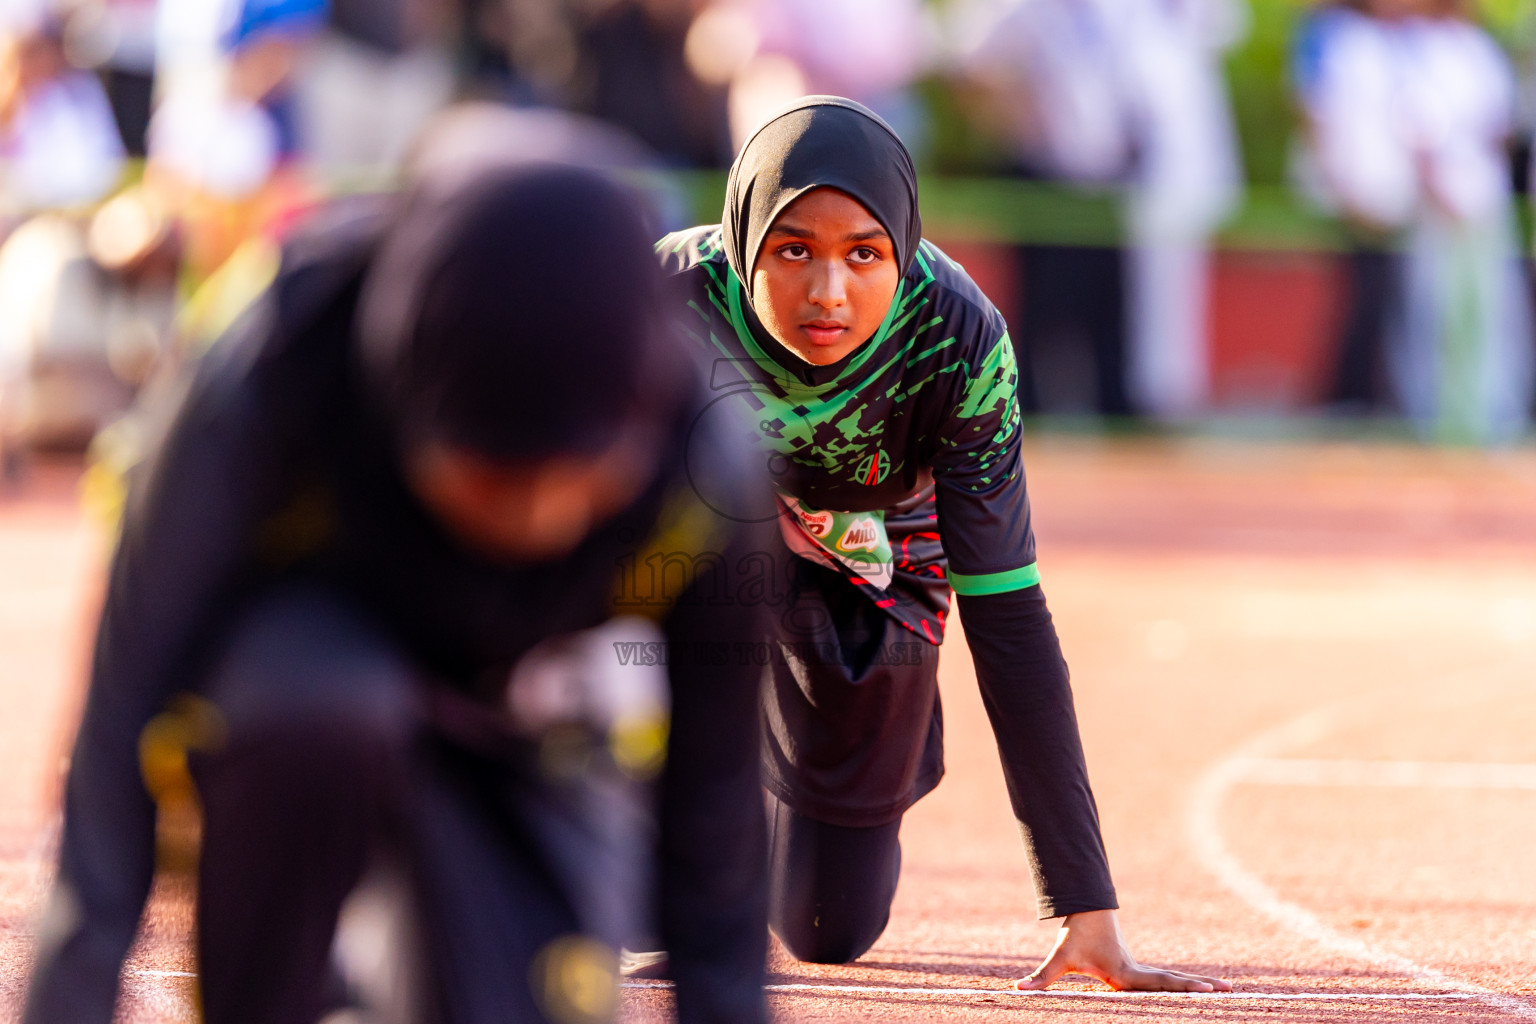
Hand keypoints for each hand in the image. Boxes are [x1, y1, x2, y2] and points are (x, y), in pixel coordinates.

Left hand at [1016, 909, 1231, 991]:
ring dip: (1198, 985)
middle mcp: (1137, 972)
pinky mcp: (1138, 970)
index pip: (1158, 984)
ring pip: (1173, 979)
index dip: (1182, 988)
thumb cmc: (1074, 936)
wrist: (1084, 912)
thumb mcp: (1059, 958)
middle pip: (1174, 982)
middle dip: (1200, 988)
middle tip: (1230, 991)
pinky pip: (1166, 980)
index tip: (1205, 990)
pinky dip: (1184, 985)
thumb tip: (1019, 989)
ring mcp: (1140, 970)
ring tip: (1226, 990)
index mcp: (1125, 974)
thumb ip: (1042, 977)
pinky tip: (1200, 990)